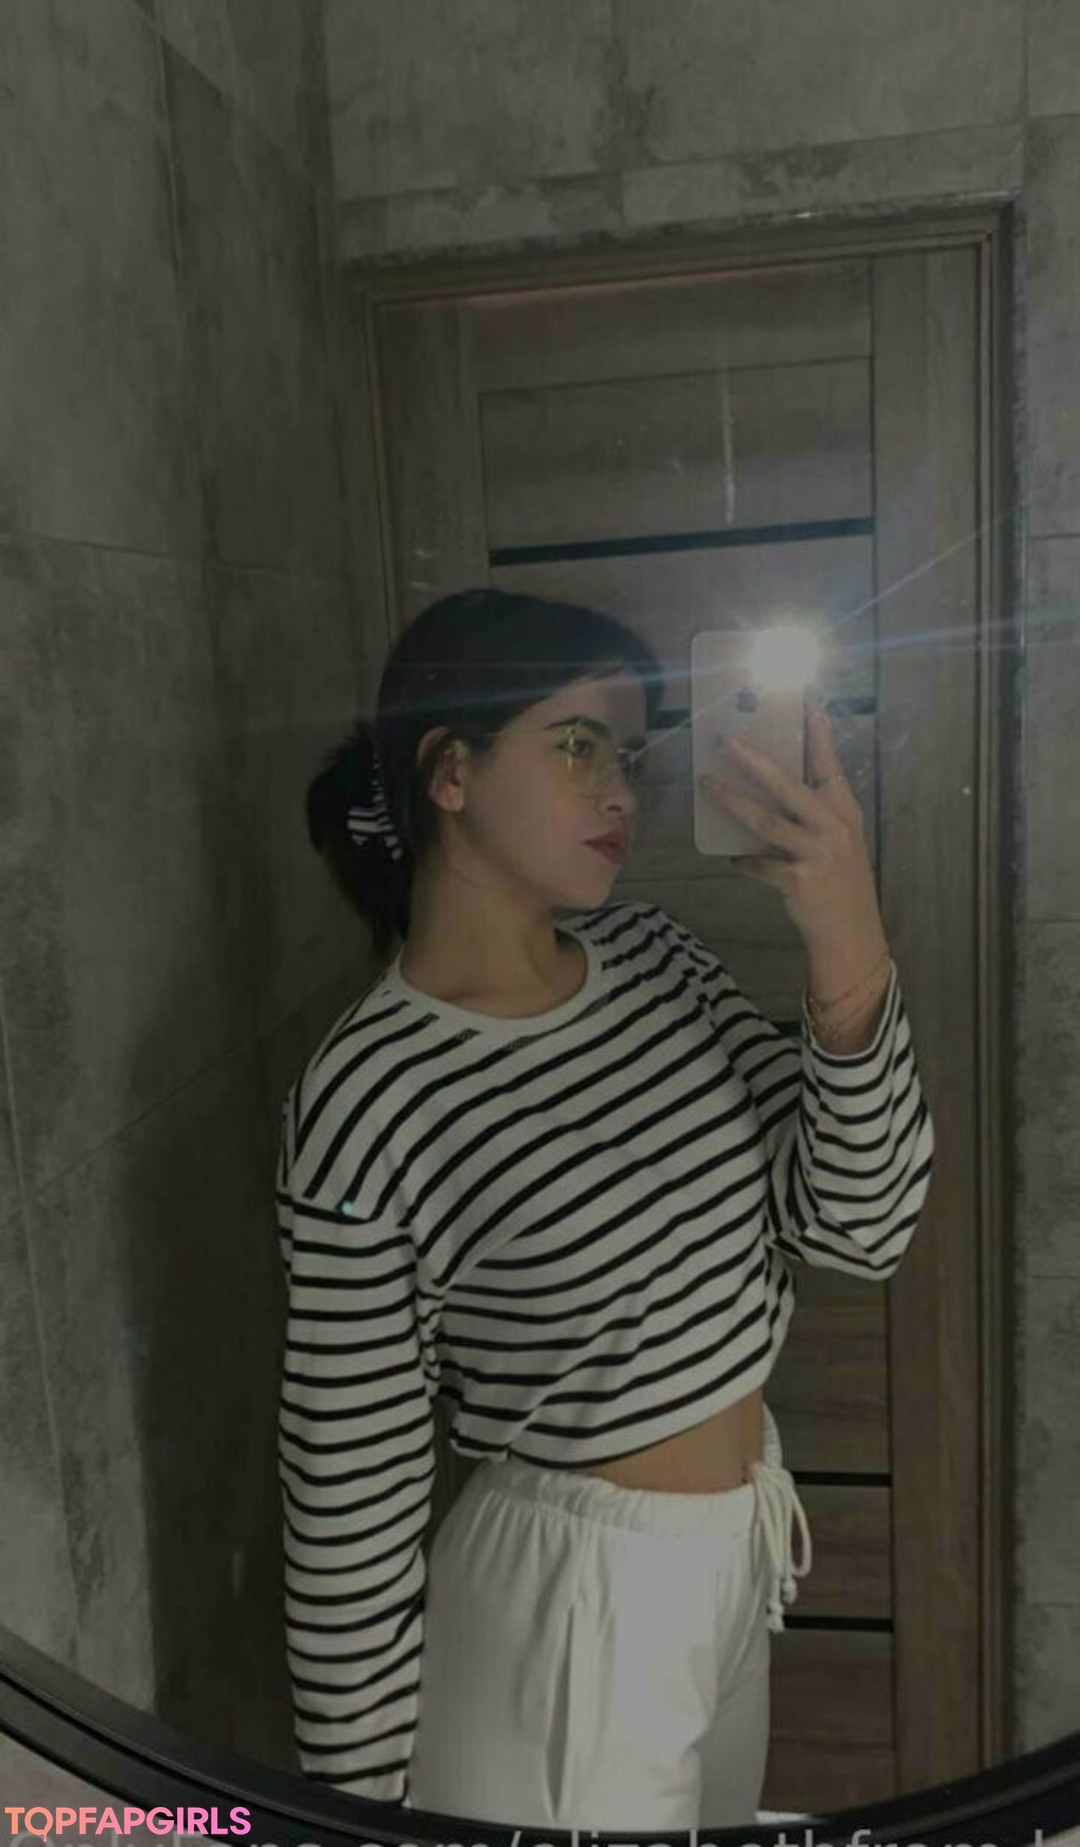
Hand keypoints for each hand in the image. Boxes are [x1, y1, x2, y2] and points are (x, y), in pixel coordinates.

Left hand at [698, 696, 886, 958]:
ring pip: (764, 820)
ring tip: (707, 784)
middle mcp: (833, 827)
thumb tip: (773, 791)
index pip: (829, 765)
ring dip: (732, 800)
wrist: (853, 936)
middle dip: (753, 759)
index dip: (819, 734)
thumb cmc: (843, 886)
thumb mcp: (841, 844)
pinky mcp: (798, 879)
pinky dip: (744, 861)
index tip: (808, 702)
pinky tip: (733, 859)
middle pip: (786, 784)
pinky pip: (759, 864)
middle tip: (726, 740)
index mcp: (845, 812)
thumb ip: (816, 817)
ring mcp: (816, 852)